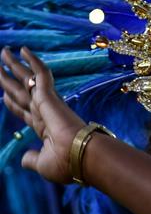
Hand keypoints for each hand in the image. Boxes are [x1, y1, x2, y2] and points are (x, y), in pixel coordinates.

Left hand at [0, 46, 85, 182]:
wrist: (81, 156)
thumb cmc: (66, 164)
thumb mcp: (42, 164)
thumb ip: (31, 159)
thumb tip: (24, 159)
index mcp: (44, 128)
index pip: (25, 111)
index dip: (13, 103)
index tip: (4, 96)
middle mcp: (45, 113)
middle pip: (21, 92)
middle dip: (9, 79)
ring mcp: (47, 103)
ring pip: (26, 79)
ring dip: (14, 65)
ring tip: (4, 51)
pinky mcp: (50, 96)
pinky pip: (40, 74)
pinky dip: (33, 61)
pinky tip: (23, 49)